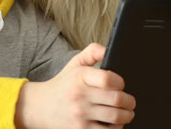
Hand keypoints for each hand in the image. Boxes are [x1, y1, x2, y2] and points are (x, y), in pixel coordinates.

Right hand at [15, 43, 135, 128]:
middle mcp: (80, 95)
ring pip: (115, 117)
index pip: (108, 79)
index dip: (120, 82)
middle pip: (116, 99)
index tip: (122, 85)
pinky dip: (115, 128)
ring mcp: (80, 114)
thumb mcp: (74, 64)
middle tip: (131, 102)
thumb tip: (109, 49)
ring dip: (126, 116)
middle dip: (129, 101)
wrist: (39, 107)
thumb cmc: (62, 85)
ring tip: (127, 114)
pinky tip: (115, 124)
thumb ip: (92, 52)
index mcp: (80, 76)